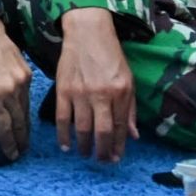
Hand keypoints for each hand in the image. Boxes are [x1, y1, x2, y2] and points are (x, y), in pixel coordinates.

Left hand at [0, 14, 32, 159]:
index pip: (2, 128)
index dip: (6, 144)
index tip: (10, 156)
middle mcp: (9, 90)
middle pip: (18, 123)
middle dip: (19, 140)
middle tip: (19, 152)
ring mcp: (20, 81)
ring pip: (25, 111)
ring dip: (24, 127)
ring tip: (22, 139)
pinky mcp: (27, 73)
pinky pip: (26, 97)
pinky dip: (24, 109)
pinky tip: (21, 117)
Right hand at [52, 7, 137, 161]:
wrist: (87, 33)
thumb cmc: (110, 56)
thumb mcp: (128, 81)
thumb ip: (130, 109)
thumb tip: (132, 135)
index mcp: (120, 92)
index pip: (120, 126)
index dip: (118, 145)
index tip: (116, 158)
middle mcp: (101, 94)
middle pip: (101, 131)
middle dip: (102, 151)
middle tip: (101, 161)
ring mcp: (80, 93)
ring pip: (82, 128)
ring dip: (84, 146)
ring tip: (85, 155)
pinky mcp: (63, 90)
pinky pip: (63, 118)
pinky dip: (63, 134)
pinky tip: (66, 145)